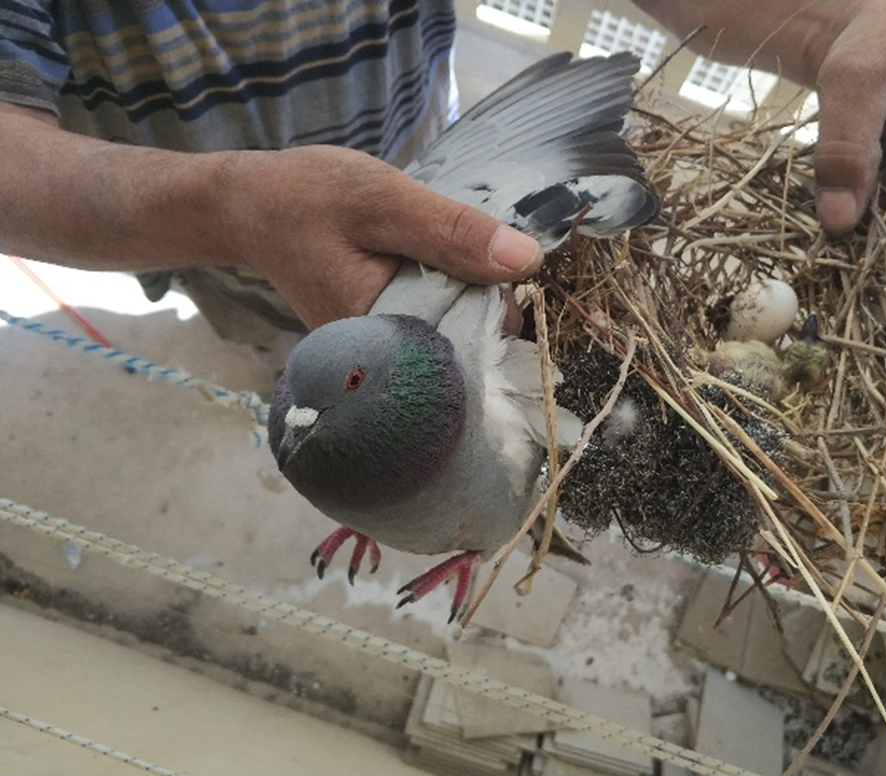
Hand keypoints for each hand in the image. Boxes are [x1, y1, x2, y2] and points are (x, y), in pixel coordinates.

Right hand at [216, 145, 542, 328]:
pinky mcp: (382, 336)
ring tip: (430, 248)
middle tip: (446, 241)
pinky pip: (434, 321)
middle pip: (467, 342)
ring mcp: (379, 352)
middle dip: (480, 294)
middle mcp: (379, 361)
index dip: (496, 300)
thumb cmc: (307, 197)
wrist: (251, 206)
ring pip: (453, 331)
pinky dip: (443, 291)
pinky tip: (424, 262)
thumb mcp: (383, 200)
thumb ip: (451, 232)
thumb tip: (527, 260)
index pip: (472, 343)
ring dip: (462, 290)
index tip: (484, 257)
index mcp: (379, 340)